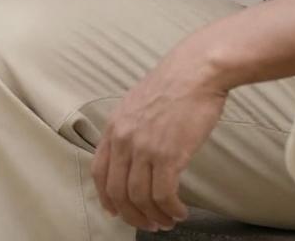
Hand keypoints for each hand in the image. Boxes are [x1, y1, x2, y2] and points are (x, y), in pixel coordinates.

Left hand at [91, 43, 227, 231]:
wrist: (195, 71)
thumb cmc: (173, 84)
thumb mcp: (137, 103)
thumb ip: (129, 129)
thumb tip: (132, 156)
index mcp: (114, 126)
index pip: (99, 172)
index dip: (107, 197)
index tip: (116, 211)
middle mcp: (124, 139)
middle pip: (117, 192)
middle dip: (132, 215)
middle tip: (148, 224)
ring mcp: (145, 147)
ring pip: (140, 198)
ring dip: (154, 217)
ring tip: (168, 220)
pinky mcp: (168, 155)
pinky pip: (164, 196)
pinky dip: (171, 210)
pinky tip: (180, 211)